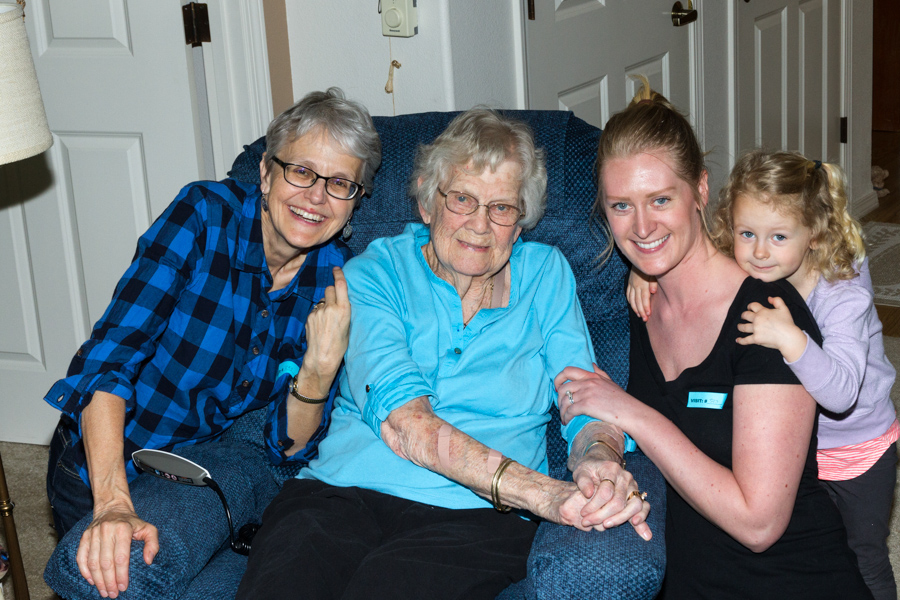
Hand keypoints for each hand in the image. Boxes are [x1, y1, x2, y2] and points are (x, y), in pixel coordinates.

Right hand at [76, 504, 158, 597]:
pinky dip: (85, 571)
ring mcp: (93, 533)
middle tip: (112, 594)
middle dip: (109, 581)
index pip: (121, 557)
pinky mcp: (84, 536)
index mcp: (123, 529)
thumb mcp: (148, 528)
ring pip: (92, 562)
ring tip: (104, 591)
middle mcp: (106, 530)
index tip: (123, 587)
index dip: (121, 575)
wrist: (113, 508)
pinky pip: (81, 557)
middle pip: (106, 562)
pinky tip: (92, 581)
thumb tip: (148, 560)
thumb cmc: (132, 522)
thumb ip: (152, 543)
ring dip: (97, 580)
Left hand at [301, 267, 351, 392]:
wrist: (322, 356)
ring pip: (321, 300)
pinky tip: (320, 325)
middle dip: (331, 291)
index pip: (340, 285)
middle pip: (329, 289)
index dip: (339, 274)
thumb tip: (338, 302)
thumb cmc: (340, 345)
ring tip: (327, 319)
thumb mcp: (348, 325)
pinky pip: (315, 309)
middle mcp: (330, 307)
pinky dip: (318, 313)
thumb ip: (343, 310)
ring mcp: (318, 311)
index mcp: (343, 309)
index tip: (337, 268)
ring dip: (324, 304)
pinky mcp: (309, 316)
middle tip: (334, 301)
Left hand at [556, 364, 630, 425]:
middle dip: (559, 399)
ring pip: (564, 400)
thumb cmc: (623, 401)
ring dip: (561, 411)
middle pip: (563, 387)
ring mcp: (587, 393)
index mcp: (592, 376)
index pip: (568, 371)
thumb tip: (591, 364)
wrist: (632, 413)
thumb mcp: (611, 382)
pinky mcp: (587, 405)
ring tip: (564, 417)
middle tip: (561, 407)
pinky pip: (569, 411)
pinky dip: (566, 417)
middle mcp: (588, 382)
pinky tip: (567, 422)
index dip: (558, 379)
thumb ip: (600, 373)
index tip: (558, 388)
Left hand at [570, 457, 651, 538]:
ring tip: (606, 525)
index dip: (594, 505)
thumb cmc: (588, 470)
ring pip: (634, 506)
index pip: (606, 492)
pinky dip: (642, 518)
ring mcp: (633, 486)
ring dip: (620, 519)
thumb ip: (583, 481)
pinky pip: (644, 507)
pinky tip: (640, 529)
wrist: (599, 464)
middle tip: (588, 522)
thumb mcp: (580, 471)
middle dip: (602, 515)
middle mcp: (625, 477)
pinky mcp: (637, 494)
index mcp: (611, 469)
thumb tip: (589, 493)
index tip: (583, 513)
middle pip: (618, 501)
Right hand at [627, 269, 656, 321]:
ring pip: (632, 299)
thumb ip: (654, 282)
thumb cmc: (650, 267)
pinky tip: (633, 306)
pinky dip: (630, 302)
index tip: (648, 314)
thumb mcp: (654, 273)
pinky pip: (628, 294)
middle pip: (637, 301)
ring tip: (639, 315)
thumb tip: (653, 292)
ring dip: (635, 308)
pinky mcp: (629, 283)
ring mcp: (631, 285)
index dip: (645, 307)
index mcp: (642, 283)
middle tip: (644, 319)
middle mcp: (635, 285)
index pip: (644, 298)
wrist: (640, 257)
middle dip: (641, 311)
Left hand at [736, 297, 806, 361]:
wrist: (788, 337)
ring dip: (740, 326)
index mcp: (763, 311)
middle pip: (745, 315)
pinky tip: (737, 340)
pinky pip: (746, 340)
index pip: (752, 306)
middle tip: (743, 317)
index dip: (750, 306)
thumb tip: (769, 298)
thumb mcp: (784, 309)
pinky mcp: (756, 339)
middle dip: (743, 315)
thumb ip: (777, 300)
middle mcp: (757, 320)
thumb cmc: (787, 323)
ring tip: (739, 326)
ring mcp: (756, 329)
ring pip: (743, 327)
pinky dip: (741, 340)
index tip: (749, 308)